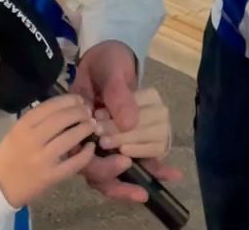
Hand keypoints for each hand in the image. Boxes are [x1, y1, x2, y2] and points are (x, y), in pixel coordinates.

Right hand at [0, 93, 97, 208]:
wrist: (0, 185)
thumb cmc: (10, 154)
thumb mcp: (17, 131)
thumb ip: (38, 120)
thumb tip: (66, 108)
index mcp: (22, 127)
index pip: (49, 107)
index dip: (68, 100)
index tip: (78, 99)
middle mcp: (32, 140)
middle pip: (62, 119)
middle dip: (79, 112)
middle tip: (88, 112)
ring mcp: (42, 159)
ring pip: (70, 138)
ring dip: (85, 129)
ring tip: (92, 125)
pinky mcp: (51, 176)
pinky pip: (74, 163)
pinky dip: (86, 154)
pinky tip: (90, 147)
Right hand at [72, 41, 179, 202]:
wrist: (114, 56)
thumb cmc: (105, 62)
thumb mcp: (109, 72)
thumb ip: (117, 95)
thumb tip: (129, 123)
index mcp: (76, 125)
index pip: (80, 155)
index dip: (98, 166)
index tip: (122, 162)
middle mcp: (89, 140)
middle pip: (96, 172)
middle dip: (117, 185)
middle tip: (140, 191)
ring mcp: (107, 143)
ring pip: (115, 172)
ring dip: (135, 183)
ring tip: (157, 188)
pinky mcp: (127, 142)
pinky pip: (137, 159)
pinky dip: (153, 168)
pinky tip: (172, 174)